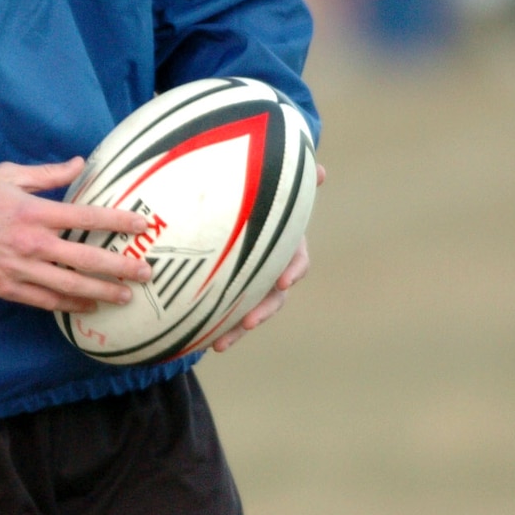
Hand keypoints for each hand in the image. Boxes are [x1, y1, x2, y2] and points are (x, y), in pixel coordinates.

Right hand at [0, 157, 154, 312]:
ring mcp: (21, 270)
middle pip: (86, 260)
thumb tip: (81, 163)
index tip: (142, 227)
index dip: (117, 222)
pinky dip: (70, 307)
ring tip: (125, 297)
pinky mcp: (9, 288)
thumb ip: (48, 174)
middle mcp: (33, 244)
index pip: (86, 218)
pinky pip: (46, 302)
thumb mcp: (9, 175)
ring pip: (70, 287)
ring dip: (101, 293)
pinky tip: (89, 307)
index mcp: (35, 212)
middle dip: (119, 268)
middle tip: (145, 273)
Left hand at [210, 160, 324, 353]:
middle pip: (273, 296)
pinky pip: (225, 313)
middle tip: (248, 321)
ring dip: (235, 330)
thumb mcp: (273, 189)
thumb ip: (290, 181)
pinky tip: (194, 342)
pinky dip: (213, 327)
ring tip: (218, 344)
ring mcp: (253, 285)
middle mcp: (273, 270)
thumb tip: (319, 169)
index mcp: (287, 246)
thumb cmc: (262, 199)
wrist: (245, 213)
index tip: (283, 279)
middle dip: (262, 311)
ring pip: (249, 312)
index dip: (293, 270)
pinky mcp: (232, 293)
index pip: (298, 260)